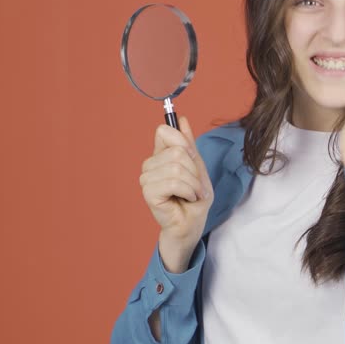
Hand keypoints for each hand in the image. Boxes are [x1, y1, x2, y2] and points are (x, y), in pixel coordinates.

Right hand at [139, 116, 213, 270]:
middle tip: (195, 185)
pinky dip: (188, 191)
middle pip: (176, 150)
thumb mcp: (197, 167)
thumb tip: (181, 119)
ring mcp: (147, 178)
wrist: (192, 224)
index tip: (192, 159)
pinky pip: (174, 182)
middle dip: (194, 169)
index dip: (183, 142)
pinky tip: (187, 198)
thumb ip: (189, 144)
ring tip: (192, 194)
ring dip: (193, 183)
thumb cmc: (194, 198)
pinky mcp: (148, 192)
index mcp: (161, 155)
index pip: (164, 131)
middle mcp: (150, 164)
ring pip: (176, 167)